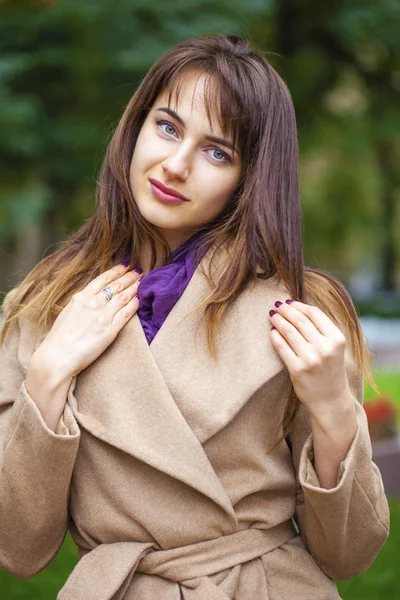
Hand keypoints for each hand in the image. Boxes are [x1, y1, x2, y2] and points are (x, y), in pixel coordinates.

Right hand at [33, 263, 142, 377]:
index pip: (103, 279)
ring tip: (142, 282)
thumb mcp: (67, 312)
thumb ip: (81, 303)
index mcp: (80, 297)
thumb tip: (90, 297)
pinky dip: (134, 305)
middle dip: (129, 277)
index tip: (126, 265)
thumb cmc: (59, 339)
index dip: (117, 271)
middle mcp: (93, 304)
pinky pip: (125, 315)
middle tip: (139, 271)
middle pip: (116, 286)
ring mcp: (102, 317)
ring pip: (123, 298)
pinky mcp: (110, 331)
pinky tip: (140, 300)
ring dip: (134, 288)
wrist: (57, 357)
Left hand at [269, 299, 352, 414]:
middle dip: (286, 310)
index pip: (315, 314)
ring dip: (278, 320)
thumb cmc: (330, 370)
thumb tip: (298, 309)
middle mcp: (325, 348)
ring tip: (272, 315)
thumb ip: (322, 330)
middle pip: (300, 320)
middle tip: (277, 305)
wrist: (330, 400)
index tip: (290, 302)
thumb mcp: (334, 348)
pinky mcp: (297, 370)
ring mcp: (311, 359)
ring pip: (289, 331)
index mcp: (337, 339)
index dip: (299, 306)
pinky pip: (282, 347)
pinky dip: (275, 336)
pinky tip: (272, 331)